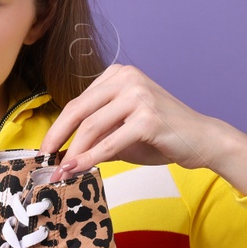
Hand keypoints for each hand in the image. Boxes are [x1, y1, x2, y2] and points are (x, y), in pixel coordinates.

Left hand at [40, 63, 227, 175]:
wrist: (202, 140)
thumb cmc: (161, 136)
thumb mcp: (121, 131)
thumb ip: (95, 136)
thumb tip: (62, 155)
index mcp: (118, 75)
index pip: (78, 102)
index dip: (58, 127)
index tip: (46, 149)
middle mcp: (127, 78)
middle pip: (78, 110)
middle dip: (57, 138)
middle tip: (44, 160)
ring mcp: (138, 95)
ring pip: (91, 127)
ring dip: (72, 153)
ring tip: (60, 172)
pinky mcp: (148, 117)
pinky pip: (110, 142)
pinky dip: (90, 159)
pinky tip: (77, 170)